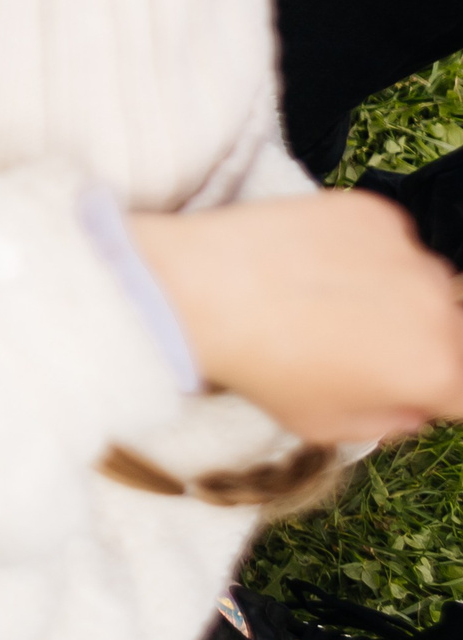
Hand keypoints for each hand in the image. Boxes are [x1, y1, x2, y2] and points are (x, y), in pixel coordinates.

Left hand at [129, 190, 462, 444]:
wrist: (201, 291)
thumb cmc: (259, 367)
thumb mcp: (330, 426)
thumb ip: (393, 422)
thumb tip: (415, 403)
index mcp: (437, 371)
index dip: (436, 389)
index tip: (401, 382)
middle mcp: (437, 307)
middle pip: (452, 329)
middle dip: (419, 340)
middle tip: (357, 341)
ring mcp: (408, 252)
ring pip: (424, 279)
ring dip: (396, 292)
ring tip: (326, 300)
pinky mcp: (375, 213)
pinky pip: (388, 238)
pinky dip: (364, 251)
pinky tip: (313, 263)